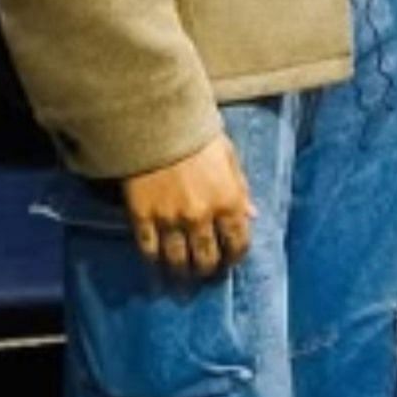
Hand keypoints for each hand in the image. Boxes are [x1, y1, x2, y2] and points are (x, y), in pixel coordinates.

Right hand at [121, 133, 254, 272]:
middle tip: (204, 271)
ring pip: (177, 261)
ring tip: (181, 274)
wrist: (156, 121)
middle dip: (207, 270)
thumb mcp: (229, 157)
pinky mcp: (143, 217)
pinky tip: (158, 261)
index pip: (237, 244)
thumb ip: (241, 189)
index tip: (230, 260)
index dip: (235, 257)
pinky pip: (149, 250)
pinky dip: (154, 260)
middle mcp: (201, 216)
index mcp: (228, 201)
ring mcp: (170, 219)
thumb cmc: (197, 136)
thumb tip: (253, 215)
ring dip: (181, 271)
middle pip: (206, 259)